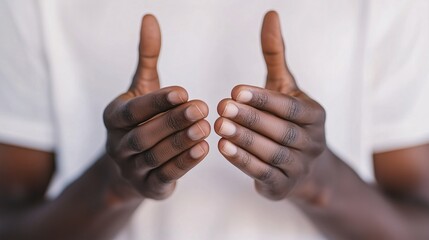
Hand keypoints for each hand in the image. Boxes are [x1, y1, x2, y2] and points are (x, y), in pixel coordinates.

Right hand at [103, 15, 209, 199]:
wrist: (130, 164)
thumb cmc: (141, 119)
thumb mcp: (142, 89)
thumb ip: (148, 57)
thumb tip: (150, 18)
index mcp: (113, 117)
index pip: (132, 110)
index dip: (157, 101)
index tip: (184, 91)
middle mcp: (117, 145)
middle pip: (143, 134)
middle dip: (173, 121)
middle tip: (203, 107)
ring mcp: (130, 168)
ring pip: (154, 156)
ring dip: (180, 142)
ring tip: (206, 128)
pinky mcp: (148, 187)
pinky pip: (165, 176)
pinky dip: (184, 164)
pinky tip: (204, 150)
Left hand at [215, 11, 326, 200]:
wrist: (303, 166)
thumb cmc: (288, 119)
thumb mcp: (285, 87)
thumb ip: (276, 55)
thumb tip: (270, 14)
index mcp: (315, 115)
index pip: (290, 107)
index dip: (264, 99)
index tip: (235, 90)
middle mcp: (313, 142)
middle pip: (281, 131)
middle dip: (251, 119)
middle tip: (221, 107)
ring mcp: (300, 167)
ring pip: (272, 153)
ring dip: (245, 140)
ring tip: (218, 126)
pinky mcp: (283, 186)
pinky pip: (264, 174)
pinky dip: (244, 163)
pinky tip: (223, 149)